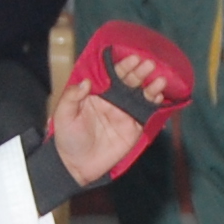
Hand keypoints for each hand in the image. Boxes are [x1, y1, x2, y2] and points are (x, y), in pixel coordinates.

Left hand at [49, 51, 162, 186]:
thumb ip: (72, 96)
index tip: (133, 58)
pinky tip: (159, 97)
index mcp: (98, 92)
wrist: (76, 165)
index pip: (113, 74)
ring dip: (152, 87)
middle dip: (141, 72)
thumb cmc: (67, 138)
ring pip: (142, 96)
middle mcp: (114, 100)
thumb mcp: (63, 115)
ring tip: (160, 80)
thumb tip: (85, 81)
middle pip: (130, 82)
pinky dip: (154, 105)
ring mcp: (125, 113)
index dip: (124, 65)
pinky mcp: (134, 129)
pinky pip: (146, 114)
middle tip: (150, 64)